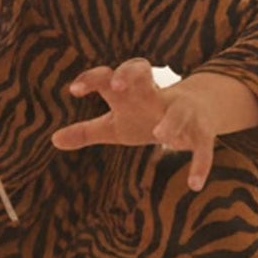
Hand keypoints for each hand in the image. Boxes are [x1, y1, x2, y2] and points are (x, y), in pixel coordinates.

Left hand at [51, 60, 249, 191]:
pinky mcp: (202, 130)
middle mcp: (155, 94)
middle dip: (131, 74)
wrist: (197, 109)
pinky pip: (204, 145)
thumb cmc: (146, 115)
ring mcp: (181, 110)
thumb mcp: (115, 125)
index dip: (93, 79)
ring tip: (160, 136)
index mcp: (131, 91)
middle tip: (118, 85)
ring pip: (178, 110)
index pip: (109, 76)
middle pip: (143, 72)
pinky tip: (194, 185)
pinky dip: (200, 163)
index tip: (74, 90)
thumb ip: (86, 131)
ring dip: (171, 120)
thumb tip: (54, 140)